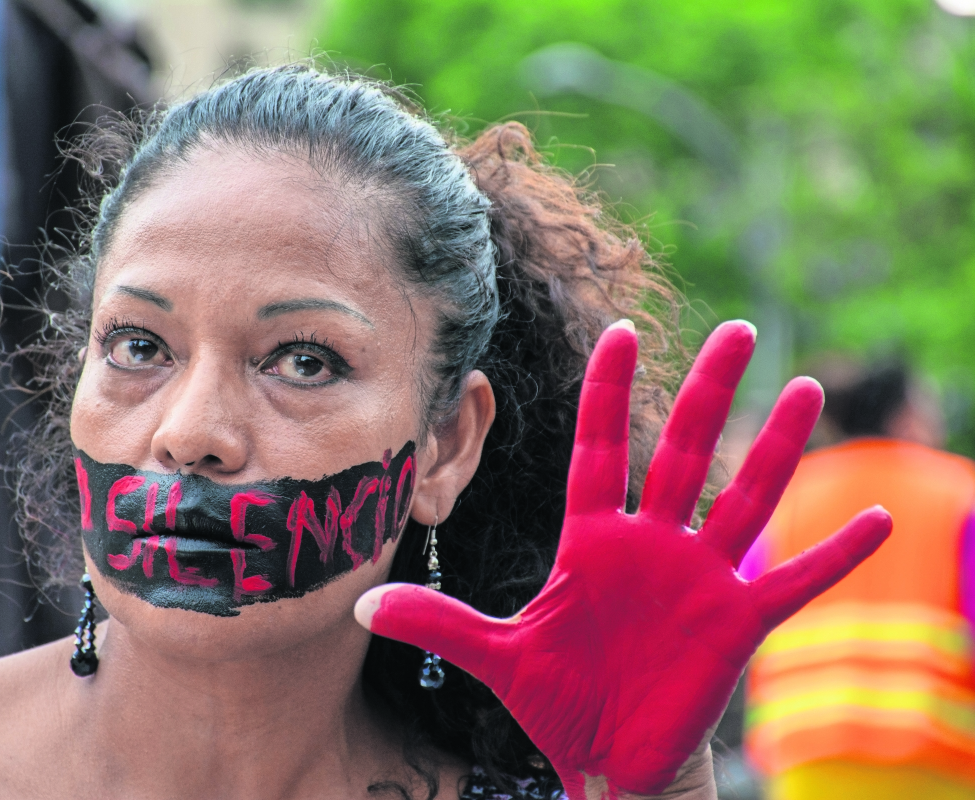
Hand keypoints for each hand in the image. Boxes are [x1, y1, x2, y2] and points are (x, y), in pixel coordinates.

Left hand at [355, 320, 890, 797]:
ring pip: (743, 497)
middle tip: (735, 329)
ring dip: (776, 448)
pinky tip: (878, 521)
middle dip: (706, 393)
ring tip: (806, 390)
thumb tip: (363, 602)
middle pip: (682, 452)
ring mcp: (698, 577)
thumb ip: (439, 620)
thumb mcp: (497, 654)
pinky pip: (792, 580)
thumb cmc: (556, 698)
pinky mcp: (736, 621)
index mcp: (591, 540)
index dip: (607, 392)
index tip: (617, 330)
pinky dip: (832, 555)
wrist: (604, 756)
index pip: (599, 448)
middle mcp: (651, 543)